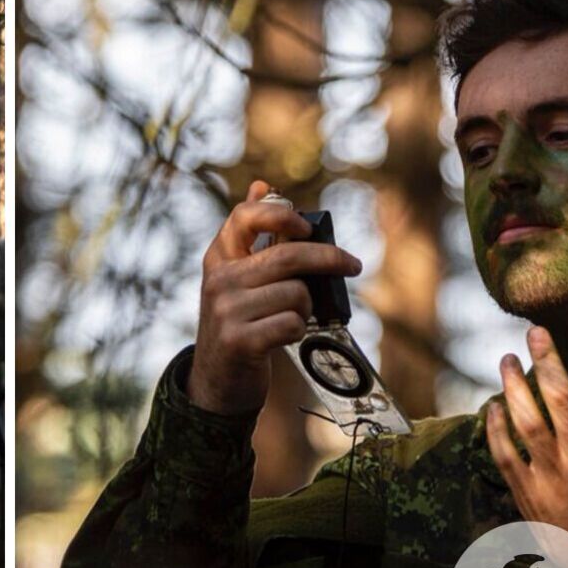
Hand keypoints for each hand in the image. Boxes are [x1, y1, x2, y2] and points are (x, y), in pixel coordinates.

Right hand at [189, 181, 362, 415]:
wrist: (215, 382)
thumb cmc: (238, 322)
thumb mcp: (237, 278)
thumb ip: (252, 236)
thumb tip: (264, 185)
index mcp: (218, 258)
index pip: (244, 216)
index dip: (280, 214)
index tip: (307, 226)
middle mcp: (219, 280)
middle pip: (288, 255)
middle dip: (328, 259)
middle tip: (352, 265)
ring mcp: (226, 311)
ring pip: (296, 294)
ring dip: (306, 308)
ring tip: (291, 317)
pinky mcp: (240, 341)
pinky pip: (292, 324)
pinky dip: (298, 331)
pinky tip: (285, 337)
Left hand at [484, 327, 567, 567]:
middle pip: (558, 396)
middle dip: (545, 358)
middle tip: (534, 331)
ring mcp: (552, 474)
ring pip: (526, 420)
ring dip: (512, 386)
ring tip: (505, 360)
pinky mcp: (528, 492)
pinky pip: (504, 453)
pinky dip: (495, 429)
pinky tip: (492, 407)